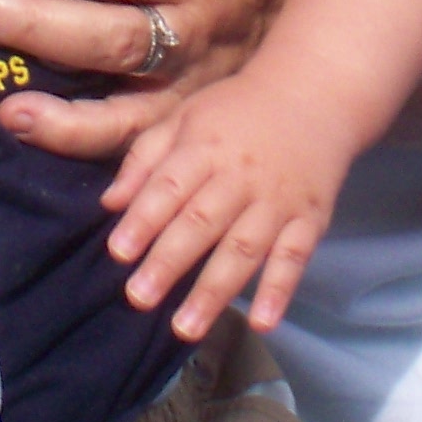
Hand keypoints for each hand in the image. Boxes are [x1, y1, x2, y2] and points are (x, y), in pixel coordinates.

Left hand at [97, 68, 358, 340]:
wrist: (313, 94)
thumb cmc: (236, 111)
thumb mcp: (185, 117)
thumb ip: (145, 158)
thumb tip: (109, 203)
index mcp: (204, 148)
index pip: (169, 187)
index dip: (143, 220)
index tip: (118, 253)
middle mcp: (240, 176)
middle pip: (201, 223)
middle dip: (169, 262)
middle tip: (139, 299)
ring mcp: (277, 201)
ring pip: (243, 249)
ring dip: (215, 291)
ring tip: (186, 328)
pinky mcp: (310, 219)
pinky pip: (295, 258)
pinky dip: (280, 291)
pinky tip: (262, 322)